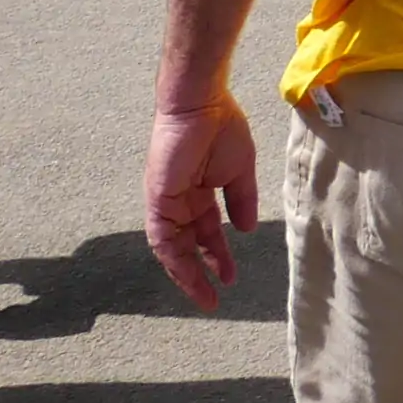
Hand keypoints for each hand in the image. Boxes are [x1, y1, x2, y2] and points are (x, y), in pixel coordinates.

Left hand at [145, 93, 259, 308]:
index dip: (217, 256)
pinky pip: (161, 236)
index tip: (230, 277)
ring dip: (187, 272)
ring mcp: (166, 202)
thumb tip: (245, 230)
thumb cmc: (221, 128)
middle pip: (188, 245)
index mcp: (199, 192)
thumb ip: (241, 200)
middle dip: (201, 272)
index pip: (205, 233)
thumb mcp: (239, 170)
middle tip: (214, 297)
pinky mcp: (157, 200)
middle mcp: (179, 202)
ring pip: (172, 248)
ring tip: (204, 294)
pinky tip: (190, 270)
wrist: (200, 105)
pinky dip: (174, 256)